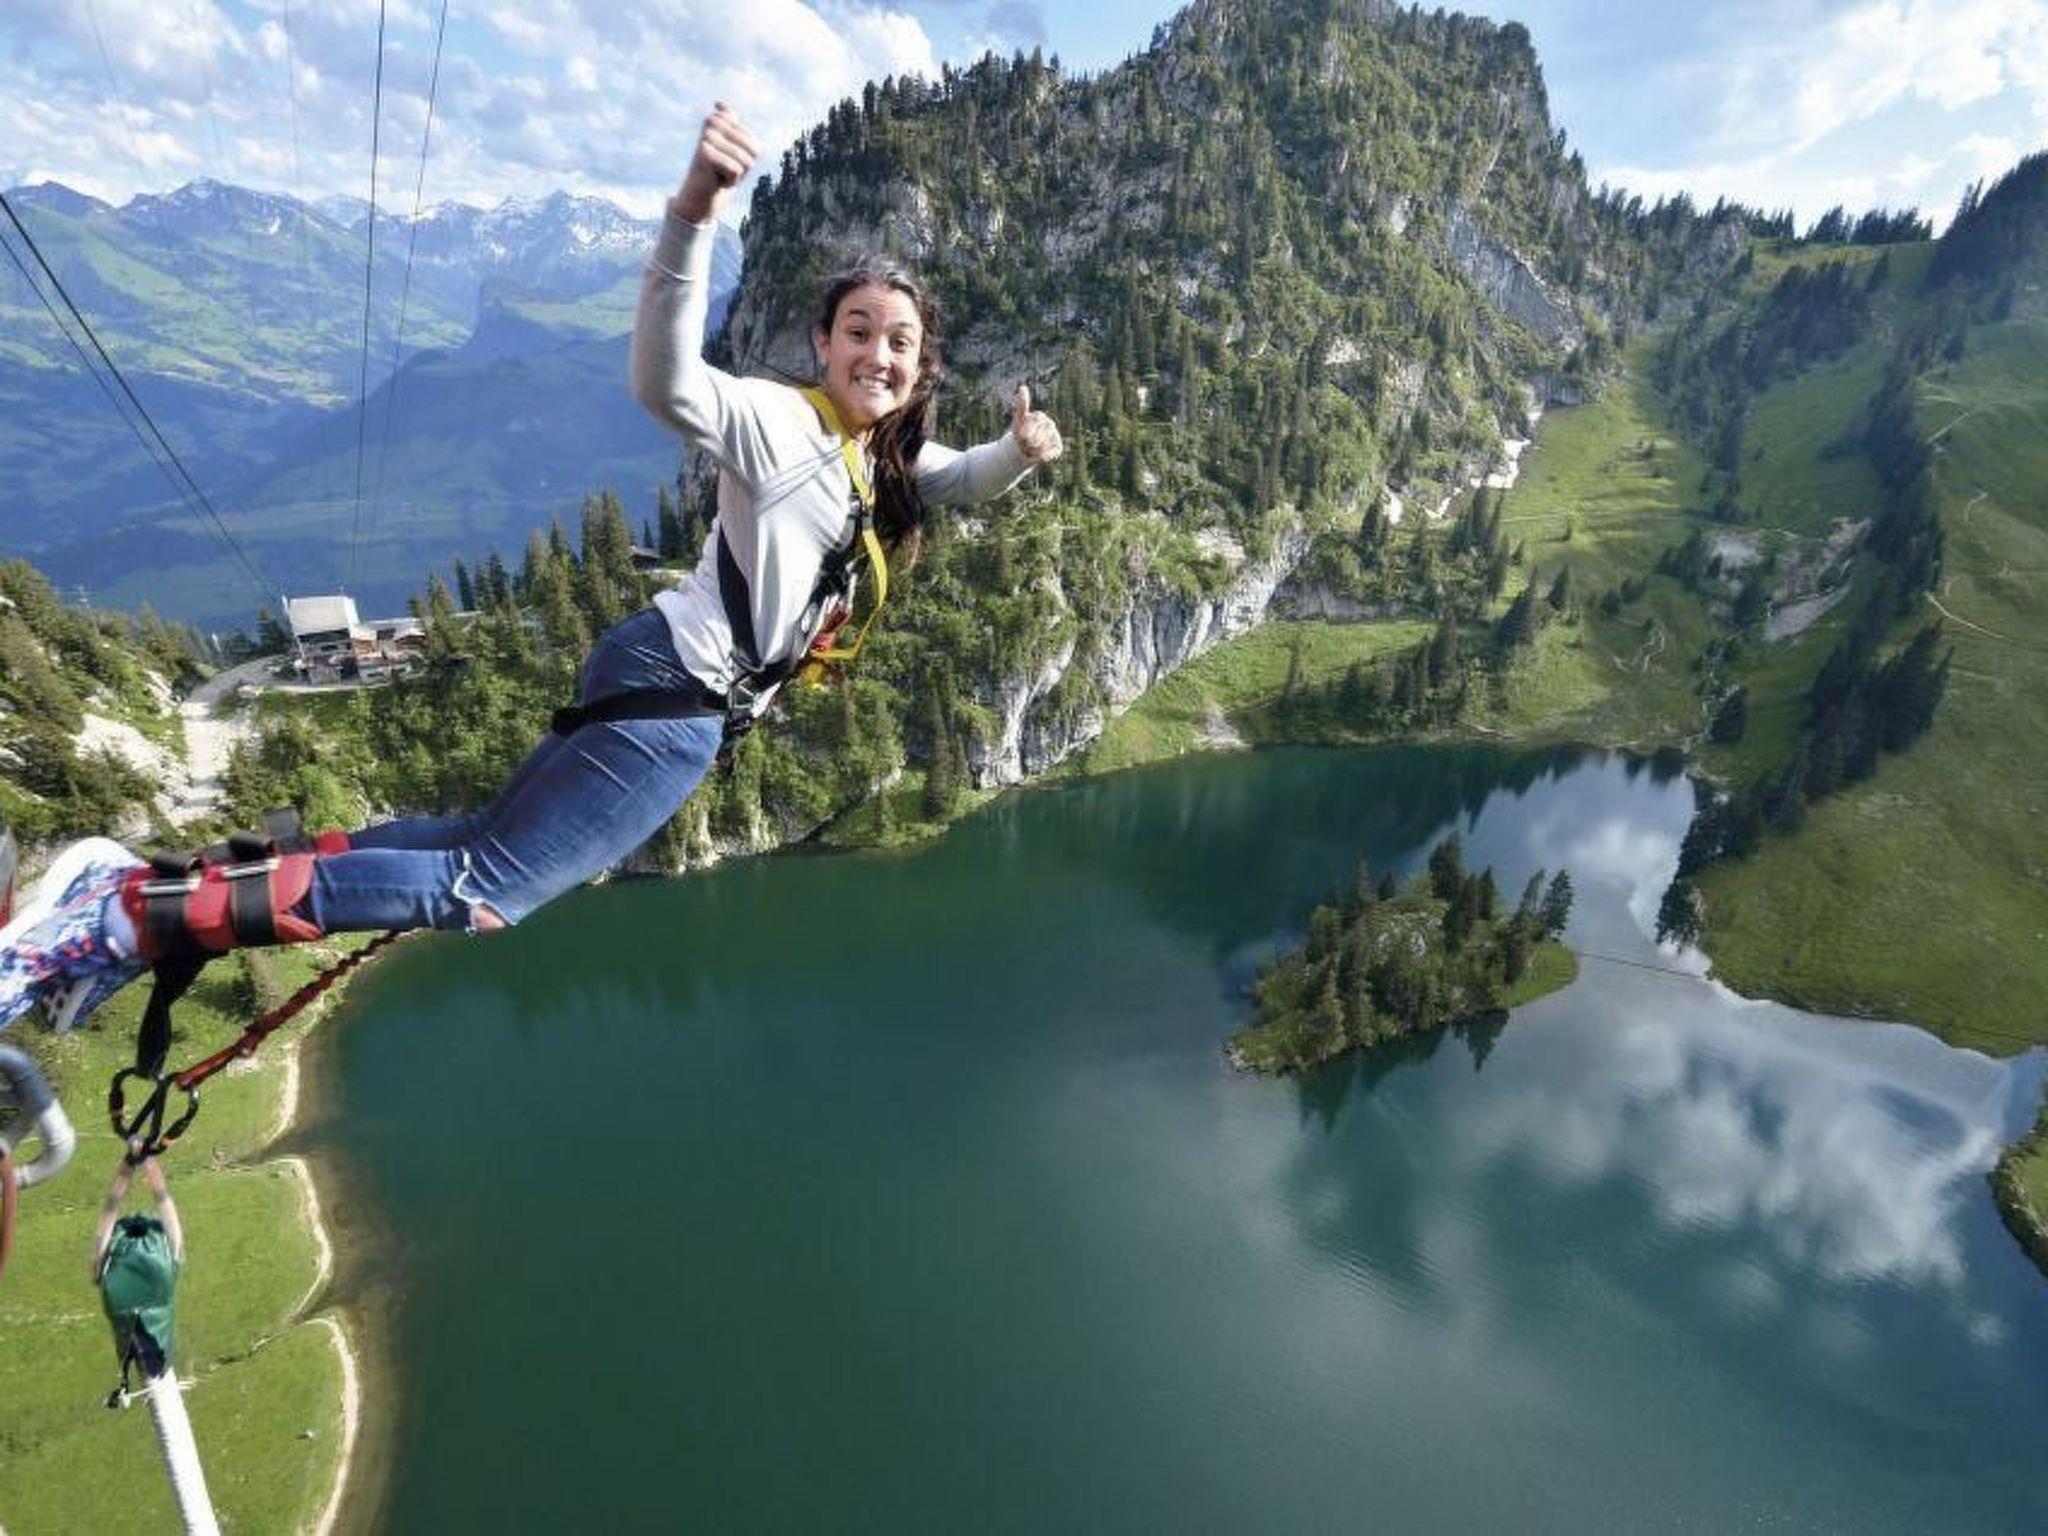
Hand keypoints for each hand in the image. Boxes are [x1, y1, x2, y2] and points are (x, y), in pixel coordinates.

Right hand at [674, 103, 759, 222]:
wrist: (702, 193)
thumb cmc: (722, 171)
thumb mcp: (738, 150)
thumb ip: (741, 130)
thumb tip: (719, 104)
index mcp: (722, 118)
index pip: (755, 143)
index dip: (749, 159)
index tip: (732, 161)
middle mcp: (713, 122)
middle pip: (752, 149)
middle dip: (744, 166)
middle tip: (726, 169)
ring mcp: (707, 136)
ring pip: (744, 160)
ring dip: (737, 174)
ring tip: (720, 172)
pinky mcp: (704, 151)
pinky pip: (734, 169)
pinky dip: (730, 180)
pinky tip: (716, 179)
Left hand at [1011, 385, 1063, 464]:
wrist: (1023, 449)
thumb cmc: (1020, 433)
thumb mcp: (1018, 420)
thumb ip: (1022, 405)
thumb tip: (1023, 387)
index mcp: (1040, 416)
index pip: (1035, 422)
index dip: (1028, 430)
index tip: (1022, 436)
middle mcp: (1050, 424)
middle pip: (1039, 435)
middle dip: (1028, 442)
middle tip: (1024, 444)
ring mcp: (1055, 435)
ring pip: (1044, 445)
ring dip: (1033, 450)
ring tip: (1029, 449)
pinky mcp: (1058, 447)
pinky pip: (1049, 453)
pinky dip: (1041, 456)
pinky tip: (1038, 454)